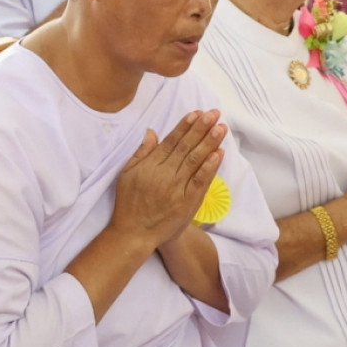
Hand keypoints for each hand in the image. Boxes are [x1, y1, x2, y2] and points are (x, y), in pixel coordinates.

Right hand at [108, 111, 226, 255]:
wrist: (134, 233)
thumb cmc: (129, 204)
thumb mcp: (126, 175)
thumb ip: (140, 153)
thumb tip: (151, 132)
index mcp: (150, 165)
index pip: (171, 141)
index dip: (185, 126)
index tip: (196, 113)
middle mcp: (164, 174)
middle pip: (186, 147)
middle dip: (201, 128)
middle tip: (214, 113)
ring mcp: (177, 188)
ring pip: (195, 160)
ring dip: (209, 142)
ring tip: (220, 127)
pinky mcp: (187, 201)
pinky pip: (201, 181)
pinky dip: (210, 166)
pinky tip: (218, 153)